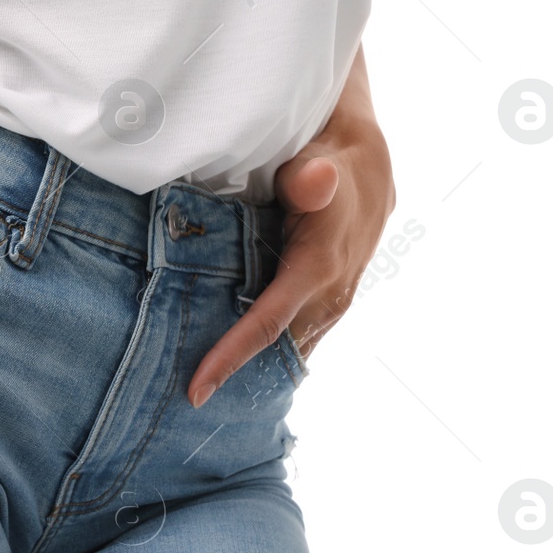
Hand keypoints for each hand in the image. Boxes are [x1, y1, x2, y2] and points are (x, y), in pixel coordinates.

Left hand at [185, 44, 394, 406]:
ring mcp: (335, 296)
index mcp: (321, 264)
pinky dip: (272, 350)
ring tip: (210, 397)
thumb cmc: (329, 149)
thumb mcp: (321, 152)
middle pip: (278, 348)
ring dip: (257, 372)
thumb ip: (311, 175)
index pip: (270, 320)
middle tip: (187, 404)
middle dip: (239, 378)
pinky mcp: (331, 294)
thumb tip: (313, 181)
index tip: (197, 389)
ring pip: (291, 345)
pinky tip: (242, 367)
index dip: (232, 356)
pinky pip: (298, 331)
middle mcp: (332, 290)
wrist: (364, 150)